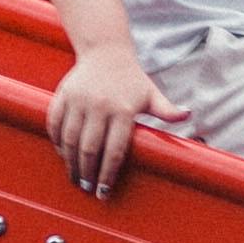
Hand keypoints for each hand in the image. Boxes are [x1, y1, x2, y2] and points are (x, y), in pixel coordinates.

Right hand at [46, 49, 176, 197]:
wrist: (106, 51)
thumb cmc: (131, 78)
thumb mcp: (151, 93)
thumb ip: (167, 109)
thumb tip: (187, 115)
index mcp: (123, 110)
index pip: (114, 150)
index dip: (108, 174)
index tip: (104, 191)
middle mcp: (99, 105)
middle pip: (90, 148)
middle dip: (87, 173)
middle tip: (88, 189)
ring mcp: (79, 100)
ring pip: (70, 139)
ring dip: (70, 162)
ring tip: (75, 177)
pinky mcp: (63, 96)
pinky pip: (55, 123)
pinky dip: (56, 141)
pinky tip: (62, 155)